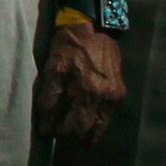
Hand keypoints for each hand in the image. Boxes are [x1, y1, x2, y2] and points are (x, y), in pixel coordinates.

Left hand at [35, 21, 125, 143]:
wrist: (95, 29)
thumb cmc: (68, 46)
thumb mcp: (52, 66)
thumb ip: (50, 95)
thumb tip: (45, 120)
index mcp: (82, 88)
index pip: (68, 125)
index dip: (55, 131)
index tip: (47, 130)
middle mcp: (100, 96)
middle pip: (84, 133)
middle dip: (69, 136)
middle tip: (58, 131)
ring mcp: (112, 97)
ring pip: (98, 130)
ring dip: (84, 134)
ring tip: (72, 127)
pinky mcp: (120, 95)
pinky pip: (107, 119)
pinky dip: (95, 124)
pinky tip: (85, 118)